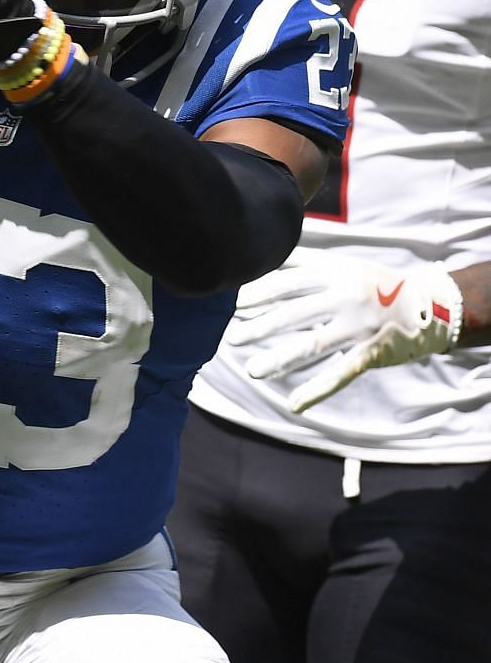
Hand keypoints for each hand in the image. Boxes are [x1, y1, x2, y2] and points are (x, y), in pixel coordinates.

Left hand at [228, 259, 463, 412]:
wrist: (430, 305)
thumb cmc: (371, 282)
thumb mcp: (341, 265)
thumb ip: (301, 262)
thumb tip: (258, 257)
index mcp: (335, 273)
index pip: (289, 283)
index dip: (259, 293)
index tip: (232, 303)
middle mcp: (346, 298)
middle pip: (295, 314)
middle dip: (260, 327)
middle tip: (232, 337)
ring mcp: (359, 328)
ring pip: (313, 345)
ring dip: (280, 359)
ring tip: (252, 369)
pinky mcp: (371, 354)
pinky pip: (340, 374)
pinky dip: (317, 390)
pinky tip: (294, 405)